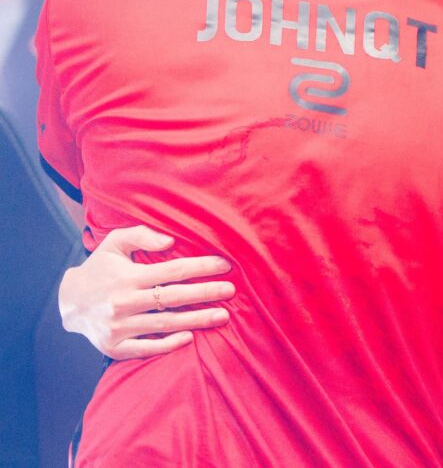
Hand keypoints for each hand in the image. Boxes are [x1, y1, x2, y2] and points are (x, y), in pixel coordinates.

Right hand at [59, 225, 234, 359]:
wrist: (69, 302)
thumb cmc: (100, 267)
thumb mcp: (115, 243)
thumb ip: (142, 235)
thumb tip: (171, 241)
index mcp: (128, 277)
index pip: (173, 271)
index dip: (201, 268)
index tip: (225, 265)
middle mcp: (123, 302)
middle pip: (174, 298)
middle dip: (206, 294)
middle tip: (232, 291)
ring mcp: (118, 327)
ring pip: (166, 324)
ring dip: (197, 320)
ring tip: (224, 315)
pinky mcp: (114, 348)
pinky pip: (146, 348)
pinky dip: (168, 345)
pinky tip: (190, 338)